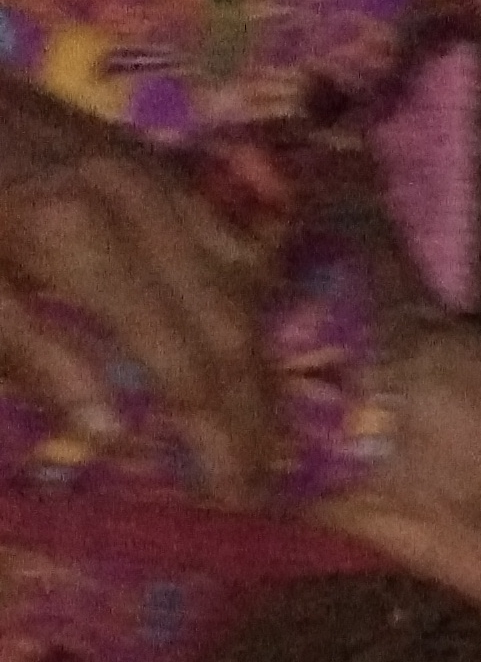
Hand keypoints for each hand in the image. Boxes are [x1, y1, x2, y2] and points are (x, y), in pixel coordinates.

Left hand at [0, 73, 275, 496]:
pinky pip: (227, 237)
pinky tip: (243, 346)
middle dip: (254, 415)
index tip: (231, 500)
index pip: (182, 363)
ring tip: (265, 432)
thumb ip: (33, 357)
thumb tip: (114, 439)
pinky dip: (248, 301)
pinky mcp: (151, 161)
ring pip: (243, 285)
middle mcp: (139, 205)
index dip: (215, 438)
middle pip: (231, 329)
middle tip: (261, 484)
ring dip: (261, 366)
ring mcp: (154, 176)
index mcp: (79, 239)